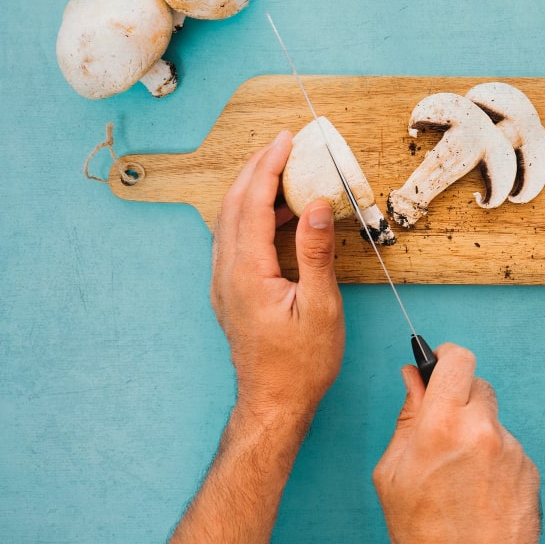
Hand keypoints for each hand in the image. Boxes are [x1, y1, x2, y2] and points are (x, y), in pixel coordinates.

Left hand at [210, 130, 344, 418]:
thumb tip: (316, 205)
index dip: (268, 166)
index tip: (285, 140)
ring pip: (229, 221)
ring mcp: (224, 283)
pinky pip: (234, 239)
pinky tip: (278, 216)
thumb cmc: (301, 363)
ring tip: (282, 172)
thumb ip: (316, 253)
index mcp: (247, 272)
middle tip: (281, 145)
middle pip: (233, 204)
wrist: (273, 403)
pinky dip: (252, 214)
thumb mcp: (320, 308)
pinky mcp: (229, 292)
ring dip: (251, 189)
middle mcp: (227, 273)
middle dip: (256, 168)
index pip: (253, 203)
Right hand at [373, 344, 540, 543]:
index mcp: (443, 426)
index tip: (440, 362)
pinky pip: (508, 448)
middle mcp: (483, 431)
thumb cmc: (422, 532)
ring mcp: (512, 451)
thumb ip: (407, 416)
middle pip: (478, 385)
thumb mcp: (392, 472)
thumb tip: (413, 377)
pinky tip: (479, 489)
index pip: (458, 360)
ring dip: (478, 433)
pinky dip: (495, 459)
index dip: (446, 356)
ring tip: (460, 475)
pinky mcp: (530, 470)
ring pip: (492, 420)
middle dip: (460, 400)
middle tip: (444, 429)